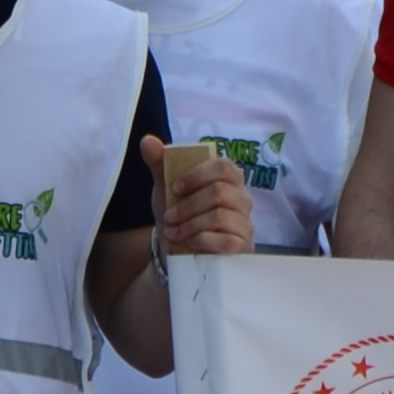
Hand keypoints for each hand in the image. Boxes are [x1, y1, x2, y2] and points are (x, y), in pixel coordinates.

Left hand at [153, 136, 258, 260]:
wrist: (177, 252)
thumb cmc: (178, 215)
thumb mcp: (166, 189)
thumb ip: (159, 164)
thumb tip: (147, 140)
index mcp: (228, 180)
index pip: (224, 166)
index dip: (198, 175)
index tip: (174, 188)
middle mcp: (242, 200)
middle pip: (220, 192)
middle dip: (189, 205)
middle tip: (169, 216)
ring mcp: (245, 224)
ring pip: (220, 216)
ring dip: (190, 225)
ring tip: (173, 232)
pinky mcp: (243, 248)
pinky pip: (227, 241)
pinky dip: (202, 241)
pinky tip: (188, 243)